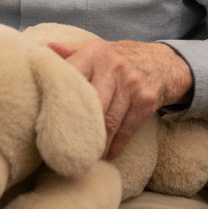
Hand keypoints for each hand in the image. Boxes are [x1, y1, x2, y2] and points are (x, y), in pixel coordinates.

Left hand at [47, 40, 192, 159]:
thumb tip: (39, 52)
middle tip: (61, 149)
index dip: (56, 100)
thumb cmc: (123, 59)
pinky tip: (107, 155)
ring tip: (82, 158)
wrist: (167, 61)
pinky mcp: (146, 100)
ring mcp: (131, 83)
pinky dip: (116, 146)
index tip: (44, 122)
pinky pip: (127, 129)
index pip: (69, 76)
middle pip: (88, 103)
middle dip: (75, 129)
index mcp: (93, 53)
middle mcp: (111, 66)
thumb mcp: (99, 50)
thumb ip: (70, 53)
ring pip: (107, 121)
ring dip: (95, 144)